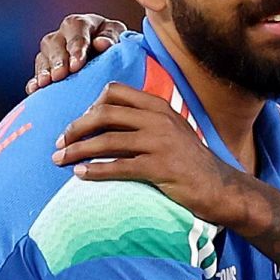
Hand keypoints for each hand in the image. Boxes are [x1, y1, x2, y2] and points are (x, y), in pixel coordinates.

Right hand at [27, 13, 130, 92]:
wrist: (112, 62)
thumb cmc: (117, 48)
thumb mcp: (119, 39)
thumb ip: (112, 39)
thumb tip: (101, 43)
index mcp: (83, 23)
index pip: (75, 29)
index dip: (75, 46)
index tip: (77, 64)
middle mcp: (63, 35)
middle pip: (54, 42)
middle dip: (57, 60)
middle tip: (60, 75)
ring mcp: (52, 52)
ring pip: (42, 57)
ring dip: (44, 71)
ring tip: (45, 83)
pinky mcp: (46, 70)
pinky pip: (36, 74)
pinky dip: (35, 82)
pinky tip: (34, 90)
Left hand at [51, 82, 251, 226]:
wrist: (220, 187)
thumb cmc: (190, 163)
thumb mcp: (170, 131)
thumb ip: (143, 122)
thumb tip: (105, 125)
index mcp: (158, 106)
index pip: (114, 92)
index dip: (90, 106)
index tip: (79, 124)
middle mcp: (158, 119)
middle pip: (104, 114)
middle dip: (75, 128)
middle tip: (59, 143)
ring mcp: (160, 143)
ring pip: (107, 140)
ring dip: (78, 150)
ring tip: (60, 160)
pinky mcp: (160, 168)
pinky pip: (119, 167)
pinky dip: (96, 170)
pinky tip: (80, 175)